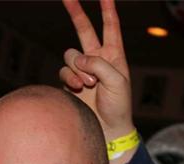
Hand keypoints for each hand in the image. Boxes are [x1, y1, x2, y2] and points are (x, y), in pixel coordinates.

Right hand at [60, 0, 134, 144]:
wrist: (108, 130)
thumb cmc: (119, 107)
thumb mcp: (117, 81)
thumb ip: (98, 64)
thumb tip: (77, 59)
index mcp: (114, 55)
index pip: (110, 26)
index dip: (107, 9)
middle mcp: (97, 60)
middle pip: (83, 30)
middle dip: (76, 13)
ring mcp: (82, 72)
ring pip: (70, 55)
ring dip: (77, 68)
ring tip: (88, 85)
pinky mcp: (70, 84)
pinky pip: (64, 72)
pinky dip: (70, 79)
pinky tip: (78, 90)